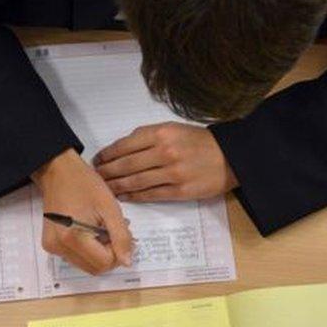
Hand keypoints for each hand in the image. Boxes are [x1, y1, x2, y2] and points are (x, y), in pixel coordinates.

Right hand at [32, 148, 132, 273]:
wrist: (58, 172)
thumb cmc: (83, 183)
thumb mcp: (110, 207)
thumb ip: (121, 236)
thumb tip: (127, 262)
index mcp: (73, 237)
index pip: (105, 263)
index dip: (118, 251)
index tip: (119, 232)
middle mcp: (59, 246)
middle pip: (95, 269)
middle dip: (109, 254)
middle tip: (111, 230)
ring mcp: (52, 247)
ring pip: (87, 265)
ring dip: (99, 253)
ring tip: (100, 228)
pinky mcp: (51, 245)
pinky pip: (76, 258)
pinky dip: (88, 250)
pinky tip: (89, 230)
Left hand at [94, 122, 237, 201]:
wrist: (230, 156)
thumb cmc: (199, 141)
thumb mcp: (173, 129)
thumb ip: (148, 137)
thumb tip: (121, 149)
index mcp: (161, 133)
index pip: (125, 145)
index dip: (107, 154)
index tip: (97, 160)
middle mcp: (165, 152)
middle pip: (126, 165)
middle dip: (107, 172)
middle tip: (96, 177)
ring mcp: (172, 173)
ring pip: (135, 181)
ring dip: (116, 186)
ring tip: (105, 188)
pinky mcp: (180, 191)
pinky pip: (150, 194)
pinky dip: (134, 196)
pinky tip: (123, 196)